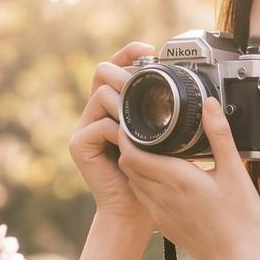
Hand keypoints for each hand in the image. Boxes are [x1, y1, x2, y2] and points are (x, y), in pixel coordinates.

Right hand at [69, 41, 157, 231]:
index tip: (150, 48)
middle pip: (101, 73)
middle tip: (144, 88)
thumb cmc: (152, 176)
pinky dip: (117, 131)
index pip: (114, 69)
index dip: (128, 54)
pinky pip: (99, 125)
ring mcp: (84, 128)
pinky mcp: (79, 146)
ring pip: (101, 95)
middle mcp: (94, 113)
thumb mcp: (162, 138)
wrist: (135, 210)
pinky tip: (129, 143)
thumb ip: (160, 114)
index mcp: (113, 108)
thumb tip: (180, 86)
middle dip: (124, 76)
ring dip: (124, 105)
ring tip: (141, 122)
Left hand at [117, 97, 259, 259]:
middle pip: (128, 165)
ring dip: (136, 165)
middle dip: (129, 145)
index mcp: (176, 179)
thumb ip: (219, 135)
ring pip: (134, 182)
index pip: (132, 153)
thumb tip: (208, 103)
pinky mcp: (164, 226)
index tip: (134, 120)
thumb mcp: (235, 172)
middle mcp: (161, 197)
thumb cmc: (240, 219)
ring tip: (151, 150)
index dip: (126, 134)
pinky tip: (163, 177)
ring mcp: (160, 213)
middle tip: (142, 130)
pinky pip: (144, 198)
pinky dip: (145, 183)